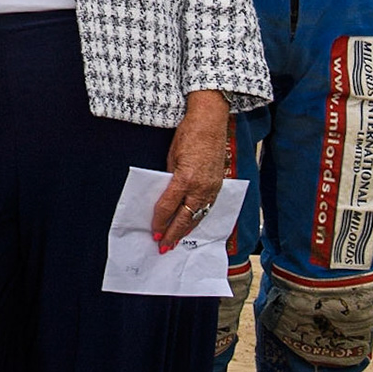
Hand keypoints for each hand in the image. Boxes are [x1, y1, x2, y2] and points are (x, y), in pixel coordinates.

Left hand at [153, 90, 228, 252]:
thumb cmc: (188, 136)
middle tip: (163, 247)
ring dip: (185, 231)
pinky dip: (198, 219)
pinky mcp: (218, 187)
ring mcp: (212, 189)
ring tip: (176, 242)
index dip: (160, 222)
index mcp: (185, 180)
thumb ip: (169, 179)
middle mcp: (201, 188)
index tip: (153, 233)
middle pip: (184, 218)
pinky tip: (191, 225)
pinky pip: (207, 209)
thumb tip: (164, 196)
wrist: (211, 123)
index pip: (168, 207)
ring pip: (197, 216)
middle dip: (173, 234)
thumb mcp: (171, 157)